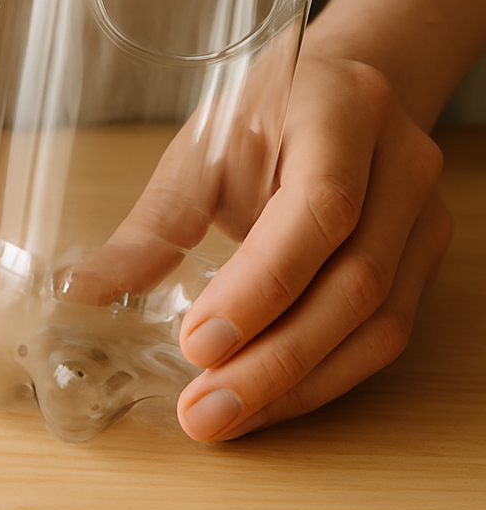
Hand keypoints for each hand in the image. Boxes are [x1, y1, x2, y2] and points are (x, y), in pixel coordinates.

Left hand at [175, 51, 450, 440]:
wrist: (339, 93)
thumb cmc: (264, 115)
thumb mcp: (200, 150)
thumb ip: (153, 223)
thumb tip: (86, 290)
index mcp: (341, 110)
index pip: (321, 208)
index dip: (263, 283)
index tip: (199, 341)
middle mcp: (399, 163)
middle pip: (355, 280)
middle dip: (275, 358)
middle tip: (204, 409)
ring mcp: (423, 214)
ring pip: (378, 322)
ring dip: (299, 383)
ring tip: (226, 416)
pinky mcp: (423, 258)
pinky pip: (385, 334)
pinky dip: (323, 376)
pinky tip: (269, 398)